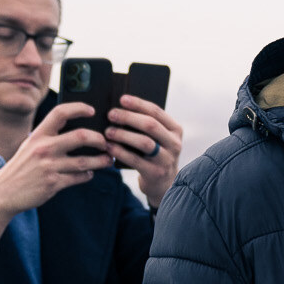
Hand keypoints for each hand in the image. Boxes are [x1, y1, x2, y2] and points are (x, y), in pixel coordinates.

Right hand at [0, 104, 109, 247]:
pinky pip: (78, 177)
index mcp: (38, 135)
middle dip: (99, 139)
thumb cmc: (21, 167)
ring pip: (84, 161)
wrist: (3, 192)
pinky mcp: (53, 183)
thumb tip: (77, 132)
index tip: (92, 110)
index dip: (79, 108)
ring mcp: (49, 166)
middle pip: (80, 136)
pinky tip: (89, 173)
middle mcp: (44, 148)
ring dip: (101, 160)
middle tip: (106, 142)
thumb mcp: (30, 146)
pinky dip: (87, 175)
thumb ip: (49, 138)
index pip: (60, 113)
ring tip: (107, 159)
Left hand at [106, 94, 183, 208]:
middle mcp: (174, 143)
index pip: (156, 112)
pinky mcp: (156, 173)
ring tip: (108, 132)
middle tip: (111, 114)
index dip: (138, 104)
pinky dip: (120, 152)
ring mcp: (166, 159)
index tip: (121, 99)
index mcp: (175, 130)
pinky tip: (109, 147)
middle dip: (129, 118)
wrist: (162, 184)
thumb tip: (120, 108)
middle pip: (150, 125)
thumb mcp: (158, 139)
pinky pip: (136, 160)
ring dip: (123, 135)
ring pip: (144, 142)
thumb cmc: (154, 155)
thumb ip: (146, 126)